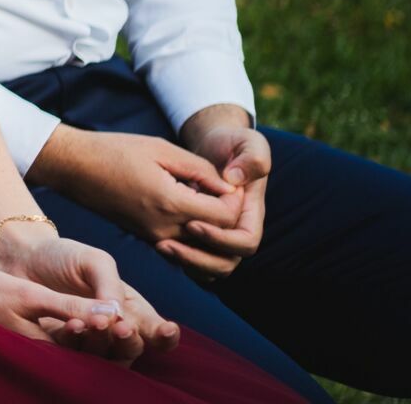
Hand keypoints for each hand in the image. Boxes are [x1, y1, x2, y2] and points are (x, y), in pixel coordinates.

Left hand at [0, 229, 179, 360]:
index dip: (166, 335)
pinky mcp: (62, 346)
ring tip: (94, 322)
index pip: (156, 332)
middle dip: (131, 340)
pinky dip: (75, 341)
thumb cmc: (64, 256)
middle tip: (121, 327)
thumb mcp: (94, 261)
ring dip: (104, 342)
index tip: (166, 329)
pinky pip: (73, 352)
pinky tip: (72, 325)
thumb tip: (120, 314)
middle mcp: (113, 331)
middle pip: (133, 347)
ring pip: (106, 356)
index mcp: (130, 309)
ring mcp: (88, 341)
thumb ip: (110, 285)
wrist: (23, 258)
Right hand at [0, 264, 129, 358]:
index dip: (113, 338)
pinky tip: (91, 318)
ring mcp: (40, 351)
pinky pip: (67, 343)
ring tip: (115, 320)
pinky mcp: (36, 342)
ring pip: (80, 350)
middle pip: (89, 356)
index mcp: (46, 350)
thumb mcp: (31, 295)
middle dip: (109, 340)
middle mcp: (45, 357)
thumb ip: (70, 306)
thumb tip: (110, 312)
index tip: (127, 322)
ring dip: (97, 335)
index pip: (92, 353)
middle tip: (126, 323)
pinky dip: (81, 332)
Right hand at [29, 127, 240, 244]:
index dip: (234, 200)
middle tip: (218, 188)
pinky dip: (192, 229)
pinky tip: (184, 203)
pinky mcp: (146, 238)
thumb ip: (200, 170)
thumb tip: (229, 187)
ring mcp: (154, 237)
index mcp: (171, 204)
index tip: (227, 181)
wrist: (75, 167)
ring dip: (210, 224)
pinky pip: (182, 243)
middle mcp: (164, 229)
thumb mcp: (162, 149)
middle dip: (225, 213)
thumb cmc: (115, 151)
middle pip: (217, 235)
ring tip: (201, 195)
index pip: (226, 218)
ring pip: (201, 244)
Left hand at [166, 112, 270, 278]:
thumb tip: (234, 181)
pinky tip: (158, 244)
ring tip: (161, 247)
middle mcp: (236, 229)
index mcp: (250, 212)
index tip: (192, 223)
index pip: (245, 241)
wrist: (214, 144)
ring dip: (187, 262)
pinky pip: (194, 260)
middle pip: (225, 263)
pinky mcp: (199, 234)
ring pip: (209, 268)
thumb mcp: (248, 142)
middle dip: (198, 257)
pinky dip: (180, 259)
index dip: (221, 238)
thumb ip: (251, 158)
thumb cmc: (231, 142)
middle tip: (167, 244)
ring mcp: (218, 234)